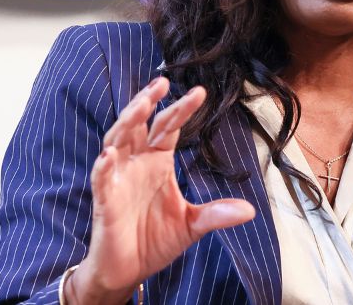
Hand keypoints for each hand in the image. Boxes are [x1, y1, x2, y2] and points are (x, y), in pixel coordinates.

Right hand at [66, 78, 255, 304]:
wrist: (129, 270)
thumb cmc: (155, 240)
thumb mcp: (193, 224)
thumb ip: (217, 213)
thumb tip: (250, 210)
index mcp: (158, 162)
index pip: (169, 127)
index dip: (182, 109)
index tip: (199, 92)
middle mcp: (136, 164)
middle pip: (139, 125)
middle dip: (148, 102)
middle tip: (163, 82)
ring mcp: (118, 179)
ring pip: (117, 141)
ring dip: (127, 122)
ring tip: (141, 104)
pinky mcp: (105, 200)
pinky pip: (101, 179)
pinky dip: (103, 166)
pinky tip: (109, 155)